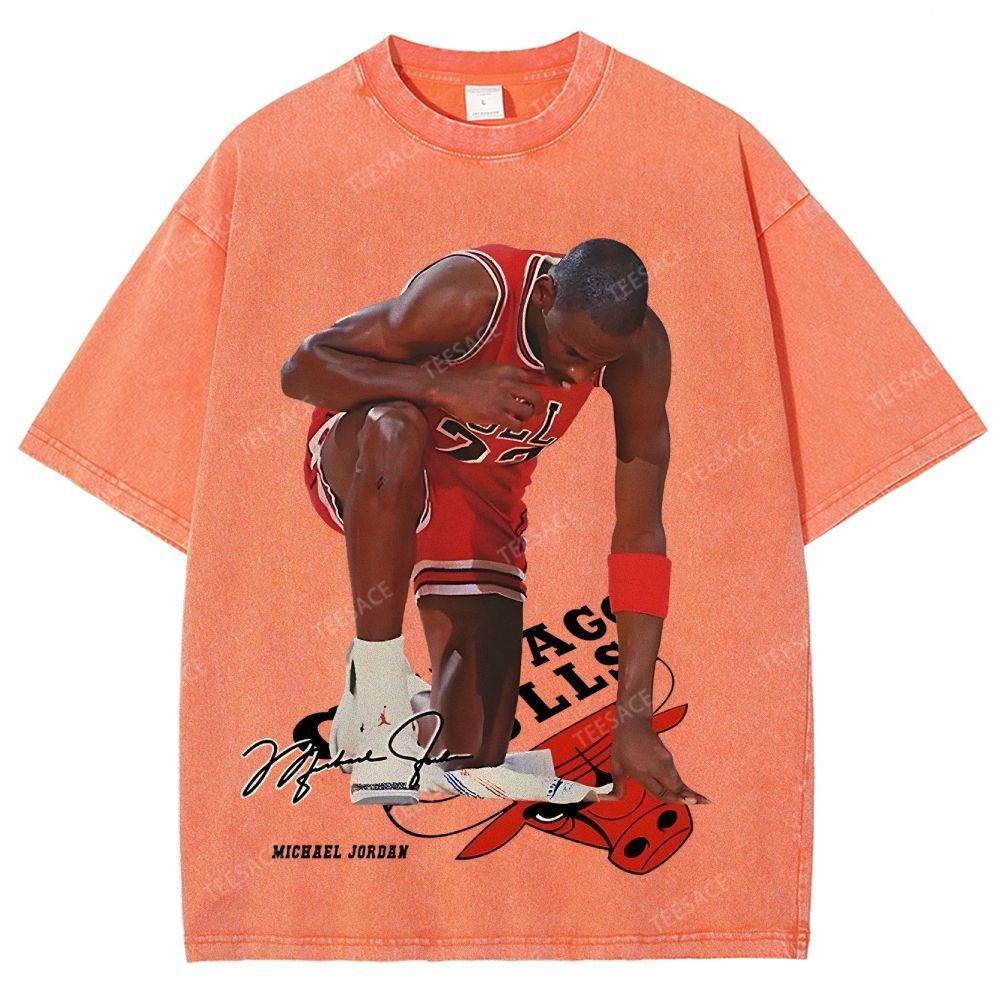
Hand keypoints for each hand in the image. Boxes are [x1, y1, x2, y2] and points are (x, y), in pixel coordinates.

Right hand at [432, 365, 553, 430]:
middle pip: (536, 397)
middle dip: (539, 406)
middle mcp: (508, 383)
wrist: (446, 388)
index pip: (536, 375)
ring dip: (526, 417)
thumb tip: (522, 382)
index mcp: (507, 370)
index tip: (565, 386)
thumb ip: (507, 375)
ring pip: (527, 412)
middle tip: (536, 411)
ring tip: (518, 418)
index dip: (552, 381)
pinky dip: (516, 427)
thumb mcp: (490, 370)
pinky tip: (510, 425)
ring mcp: (502, 398)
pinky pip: (515, 424)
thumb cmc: (466, 380)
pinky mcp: (494, 413)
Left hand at [611, 718, 709, 804]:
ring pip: (676, 780)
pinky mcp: (668, 756)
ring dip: (685, 791)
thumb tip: (611, 800)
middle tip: (700, 803)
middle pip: (674, 786)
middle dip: (687, 796)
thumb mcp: (616, 767)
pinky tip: (688, 792)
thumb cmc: (623, 745)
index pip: (660, 791)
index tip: (688, 802)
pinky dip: (679, 784)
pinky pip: (674, 774)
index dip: (673, 799)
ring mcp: (664, 760)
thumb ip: (617, 787)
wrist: (633, 723)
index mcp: (642, 771)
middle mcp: (656, 766)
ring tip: (700, 800)